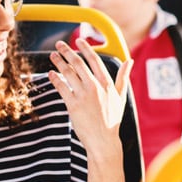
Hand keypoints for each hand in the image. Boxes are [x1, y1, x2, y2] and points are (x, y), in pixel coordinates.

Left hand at [48, 38, 132, 152]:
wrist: (103, 140)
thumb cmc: (112, 120)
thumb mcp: (121, 97)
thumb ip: (123, 77)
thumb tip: (130, 61)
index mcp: (107, 84)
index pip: (95, 60)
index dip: (85, 48)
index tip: (78, 40)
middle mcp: (95, 87)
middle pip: (79, 63)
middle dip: (67, 51)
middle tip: (59, 45)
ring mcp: (84, 95)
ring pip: (68, 73)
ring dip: (59, 62)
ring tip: (52, 56)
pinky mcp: (73, 104)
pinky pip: (62, 87)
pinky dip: (55, 78)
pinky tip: (51, 73)